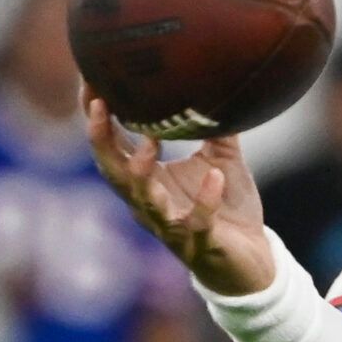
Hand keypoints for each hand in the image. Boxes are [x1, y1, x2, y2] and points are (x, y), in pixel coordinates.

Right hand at [84, 91, 273, 296]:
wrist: (252, 261)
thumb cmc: (230, 209)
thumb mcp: (222, 160)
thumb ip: (215, 129)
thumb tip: (219, 84)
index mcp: (149, 181)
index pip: (112, 145)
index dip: (96, 116)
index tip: (89, 80)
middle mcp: (149, 203)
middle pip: (111, 170)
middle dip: (100, 138)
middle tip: (98, 104)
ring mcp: (170, 226)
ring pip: (142, 201)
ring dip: (141, 171)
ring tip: (150, 141)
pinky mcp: (199, 243)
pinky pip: (197, 221)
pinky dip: (204, 200)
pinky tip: (214, 176)